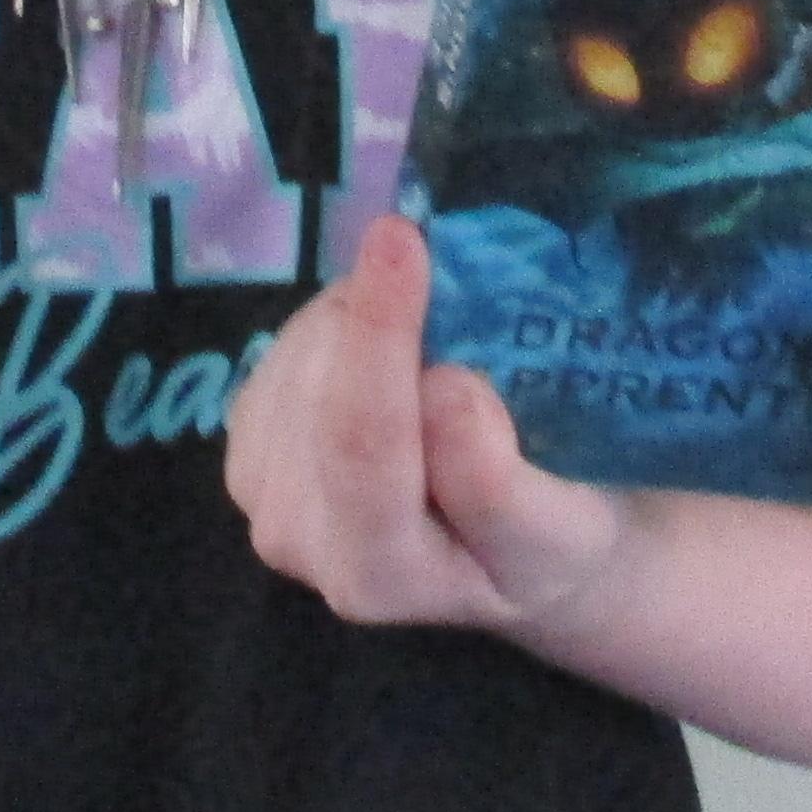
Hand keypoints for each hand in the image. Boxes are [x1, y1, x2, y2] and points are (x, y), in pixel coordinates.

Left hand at [224, 216, 635, 632]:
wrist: (517, 554)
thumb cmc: (552, 546)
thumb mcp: (562, 535)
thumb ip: (498, 486)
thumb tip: (444, 388)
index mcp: (374, 575)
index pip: (362, 443)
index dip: (377, 335)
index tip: (401, 237)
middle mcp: (296, 541)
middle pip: (321, 387)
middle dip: (383, 315)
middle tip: (461, 299)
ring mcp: (259, 490)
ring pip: (300, 354)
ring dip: (366, 318)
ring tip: (440, 343)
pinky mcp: (249, 438)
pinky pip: (288, 343)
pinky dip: (344, 321)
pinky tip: (389, 347)